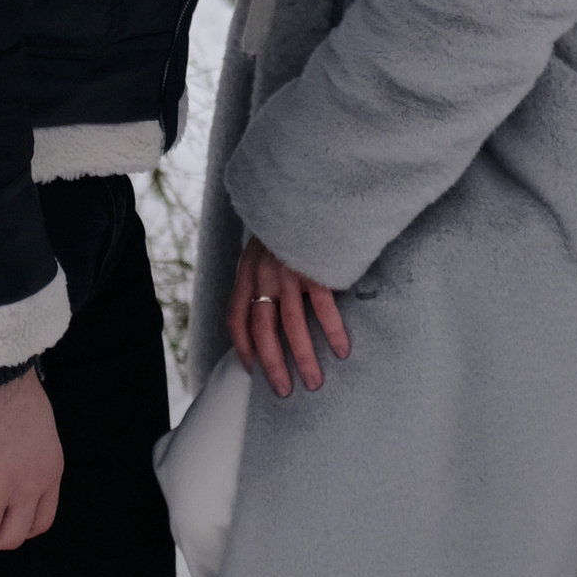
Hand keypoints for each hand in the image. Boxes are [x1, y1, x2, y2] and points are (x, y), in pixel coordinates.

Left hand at [228, 235, 350, 397]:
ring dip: (302, 358)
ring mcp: (288, 271)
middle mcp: (263, 274)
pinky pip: (323, 308)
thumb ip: (262, 271)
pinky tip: (341, 350)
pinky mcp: (315, 267)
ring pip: (292, 326)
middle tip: (284, 391)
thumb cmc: (288, 221)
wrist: (307, 186)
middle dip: (273, 365)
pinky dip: (332, 332)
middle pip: (263, 330)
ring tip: (314, 381)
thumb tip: (269, 303)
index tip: (251, 369)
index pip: (236, 317)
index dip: (242, 346)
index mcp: (247, 270)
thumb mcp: (264, 243)